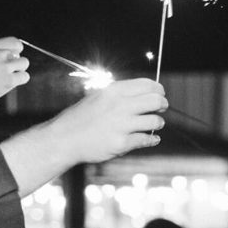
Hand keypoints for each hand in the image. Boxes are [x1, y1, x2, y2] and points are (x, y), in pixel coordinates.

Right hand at [0, 37, 29, 105]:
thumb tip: (12, 53)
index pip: (14, 41)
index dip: (16, 49)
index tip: (12, 57)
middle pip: (19, 52)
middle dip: (15, 61)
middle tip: (6, 69)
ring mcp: (4, 67)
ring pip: (24, 63)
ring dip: (19, 69)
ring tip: (8, 75)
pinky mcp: (9, 80)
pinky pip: (25, 76)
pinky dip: (20, 80)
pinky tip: (11, 82)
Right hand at [50, 79, 167, 163]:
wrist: (64, 139)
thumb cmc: (82, 117)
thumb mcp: (99, 97)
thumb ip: (120, 94)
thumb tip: (146, 92)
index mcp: (114, 91)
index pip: (147, 85)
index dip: (159, 90)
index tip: (161, 95)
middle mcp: (119, 105)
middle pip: (155, 101)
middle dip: (163, 104)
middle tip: (162, 108)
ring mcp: (121, 125)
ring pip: (155, 121)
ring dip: (159, 123)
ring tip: (156, 125)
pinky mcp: (121, 143)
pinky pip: (146, 140)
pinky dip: (153, 139)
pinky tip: (153, 139)